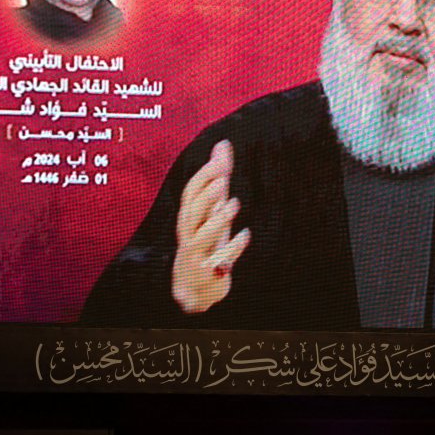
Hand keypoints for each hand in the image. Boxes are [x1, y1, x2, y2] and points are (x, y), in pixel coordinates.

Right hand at [171, 140, 250, 313]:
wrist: (193, 289)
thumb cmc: (204, 242)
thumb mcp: (211, 210)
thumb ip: (217, 179)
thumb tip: (223, 145)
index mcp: (188, 218)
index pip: (190, 193)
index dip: (204, 177)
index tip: (221, 162)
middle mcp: (188, 234)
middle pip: (191, 212)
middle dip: (206, 196)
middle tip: (223, 180)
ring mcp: (196, 254)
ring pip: (200, 236)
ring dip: (217, 220)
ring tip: (234, 204)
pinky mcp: (208, 272)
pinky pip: (219, 260)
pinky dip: (232, 248)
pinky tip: (246, 235)